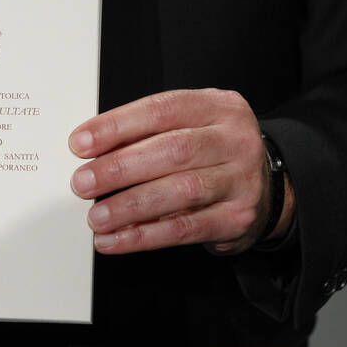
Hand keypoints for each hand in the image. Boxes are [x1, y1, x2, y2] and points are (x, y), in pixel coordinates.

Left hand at [69, 89, 293, 254]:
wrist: (266, 187)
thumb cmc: (210, 152)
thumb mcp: (188, 127)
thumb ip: (146, 134)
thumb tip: (89, 150)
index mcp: (216, 106)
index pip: (161, 110)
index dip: (117, 126)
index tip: (80, 142)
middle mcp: (234, 140)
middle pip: (172, 150)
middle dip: (120, 167)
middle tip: (83, 182)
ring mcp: (241, 180)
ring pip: (180, 191)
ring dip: (130, 206)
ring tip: (96, 217)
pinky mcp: (237, 218)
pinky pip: (186, 229)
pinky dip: (144, 236)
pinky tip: (115, 239)